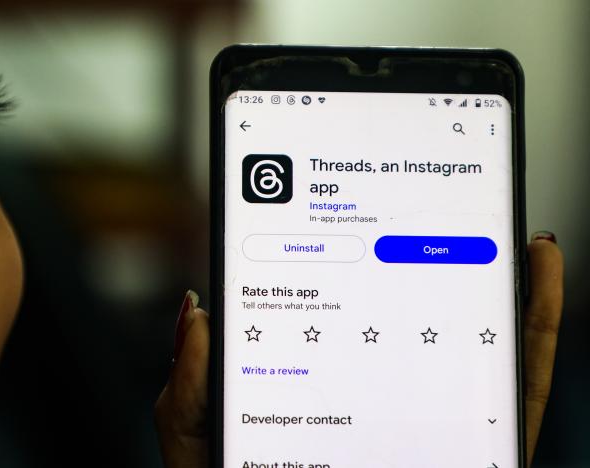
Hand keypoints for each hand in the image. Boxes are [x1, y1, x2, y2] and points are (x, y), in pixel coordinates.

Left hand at [155, 234, 562, 467]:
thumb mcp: (203, 441)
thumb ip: (190, 383)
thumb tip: (198, 311)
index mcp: (317, 384)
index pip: (331, 312)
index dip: (340, 257)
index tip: (344, 208)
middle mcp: (377, 393)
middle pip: (407, 317)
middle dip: (426, 256)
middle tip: (433, 198)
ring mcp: (429, 415)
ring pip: (472, 338)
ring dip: (496, 275)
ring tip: (502, 218)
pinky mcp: (480, 444)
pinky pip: (521, 382)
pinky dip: (540, 324)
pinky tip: (539, 268)